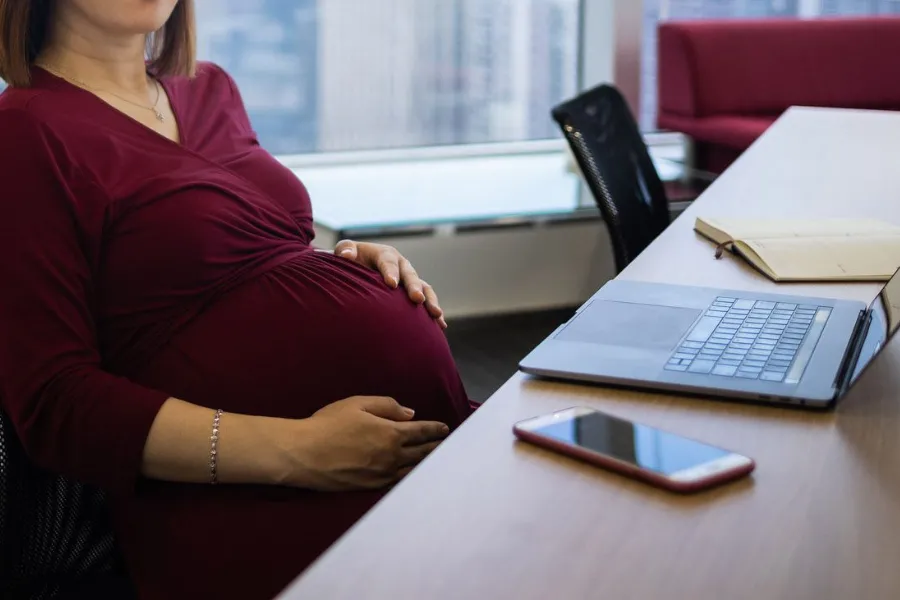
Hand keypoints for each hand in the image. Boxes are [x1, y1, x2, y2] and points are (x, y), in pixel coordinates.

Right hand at [290, 396, 449, 490]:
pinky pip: (398, 482)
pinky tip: (413, 474)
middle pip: (423, 453)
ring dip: (426, 465)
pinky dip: (410, 477)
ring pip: (413, 470)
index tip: (445, 429)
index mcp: (391, 433)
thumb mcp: (358, 404)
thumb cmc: (328, 424)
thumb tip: (410, 413)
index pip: (422, 431)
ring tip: (437, 462)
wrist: (303, 454)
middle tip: (448, 446)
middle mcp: (392, 456)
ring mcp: (383, 474)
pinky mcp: (371, 487)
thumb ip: (388, 406)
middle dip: (437, 448)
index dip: (436, 430)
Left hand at [334, 240, 446, 328]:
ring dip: (430, 300)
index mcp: (385, 255)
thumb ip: (345, 250)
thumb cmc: (351, 260)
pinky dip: (433, 312)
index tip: (391, 284)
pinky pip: (427, 301)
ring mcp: (410, 280)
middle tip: (417, 299)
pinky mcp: (414, 293)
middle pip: (410, 275)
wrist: (358, 270)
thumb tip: (346, 255)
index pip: (388, 262)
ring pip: (424, 288)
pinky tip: (441, 326)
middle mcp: (402, 266)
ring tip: (436, 314)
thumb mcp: (346, 251)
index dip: (390, 272)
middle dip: (414, 287)